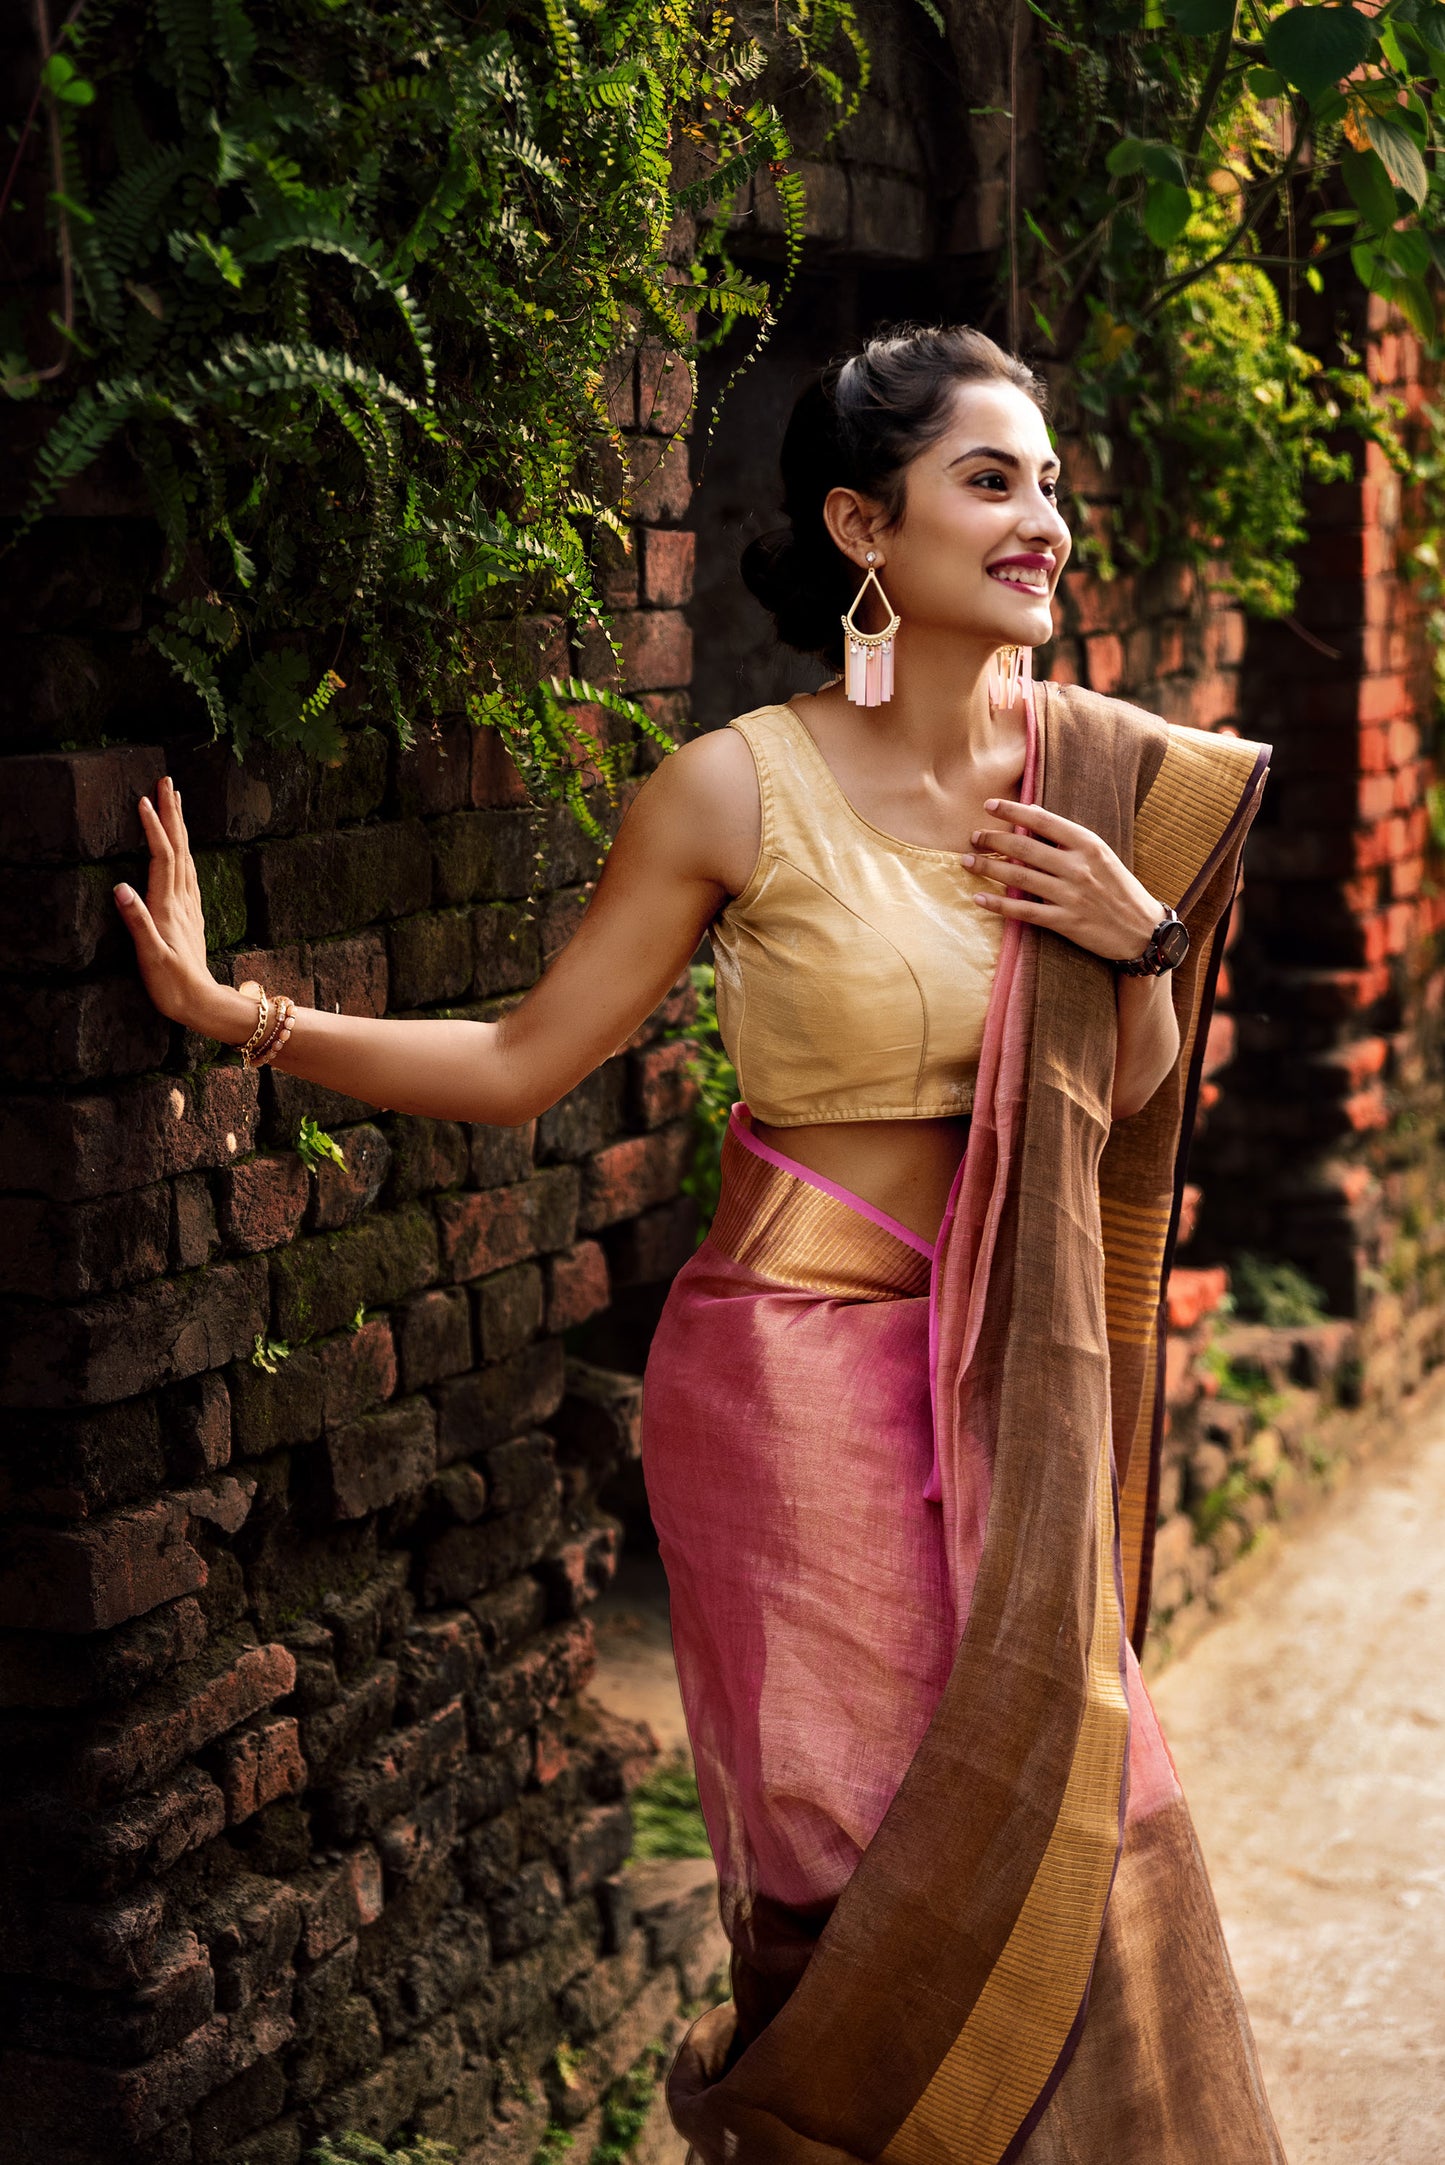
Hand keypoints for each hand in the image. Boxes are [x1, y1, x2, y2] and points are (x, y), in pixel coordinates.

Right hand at [114, 776, 237, 1036]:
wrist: (201, 1004)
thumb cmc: (173, 985)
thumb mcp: (151, 957)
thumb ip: (138, 922)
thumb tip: (120, 888)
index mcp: (169, 907)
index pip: (162, 858)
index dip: (154, 829)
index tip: (145, 800)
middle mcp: (182, 902)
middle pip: (179, 849)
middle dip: (172, 814)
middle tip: (167, 782)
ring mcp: (189, 907)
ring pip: (186, 857)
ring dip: (180, 828)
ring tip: (175, 802)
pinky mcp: (190, 916)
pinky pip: (188, 873)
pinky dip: (183, 851)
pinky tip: (183, 848)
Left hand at [962, 797, 1162, 964]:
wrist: (1143, 929)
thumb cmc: (1119, 888)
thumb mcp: (1101, 855)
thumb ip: (1069, 839)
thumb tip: (1033, 817)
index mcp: (1088, 845)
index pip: (1043, 821)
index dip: (1013, 811)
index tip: (989, 805)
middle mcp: (1078, 867)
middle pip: (1024, 848)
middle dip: (993, 840)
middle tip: (973, 836)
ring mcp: (1071, 895)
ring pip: (1018, 877)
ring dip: (988, 868)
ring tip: (967, 861)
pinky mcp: (1066, 921)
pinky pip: (1024, 911)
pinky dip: (998, 905)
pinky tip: (979, 898)